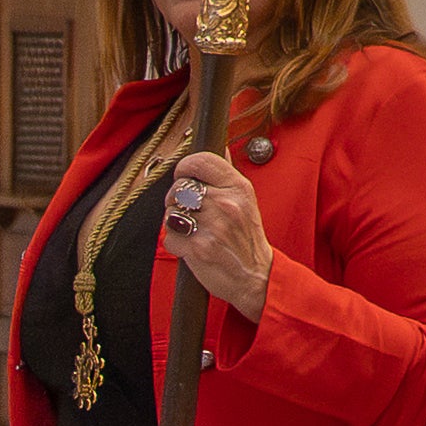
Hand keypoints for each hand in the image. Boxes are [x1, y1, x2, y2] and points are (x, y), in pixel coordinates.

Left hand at [165, 149, 274, 317]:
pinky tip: (190, 245)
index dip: (185, 167)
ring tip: (190, 228)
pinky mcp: (198, 248)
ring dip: (174, 221)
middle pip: (180, 187)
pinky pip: (169, 236)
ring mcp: (212, 226)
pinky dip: (175, 243)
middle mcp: (226, 204)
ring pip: (170, 211)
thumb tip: (221, 149)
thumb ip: (228, 175)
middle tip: (187, 210)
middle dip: (176, 198)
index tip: (184, 176)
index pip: (200, 161)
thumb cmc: (247, 239)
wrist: (255, 277)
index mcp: (239, 188)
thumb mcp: (246, 201)